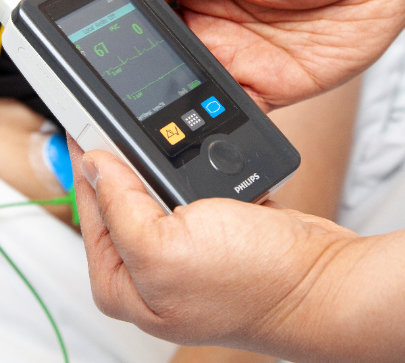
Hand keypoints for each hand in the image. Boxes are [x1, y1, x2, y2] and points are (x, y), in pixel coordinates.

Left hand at [68, 138, 361, 358]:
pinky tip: (191, 154)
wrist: (321, 280)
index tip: (83, 120)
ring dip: (155, 160)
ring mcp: (179, 250)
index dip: (87, 162)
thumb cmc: (253, 284)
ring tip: (159, 135)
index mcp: (120, 285)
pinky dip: (185, 167)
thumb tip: (95, 164)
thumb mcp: (164, 247)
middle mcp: (145, 271)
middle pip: (115, 198)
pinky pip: (184, 187)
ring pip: (150, 188)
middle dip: (121, 161)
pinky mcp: (210, 230)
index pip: (88, 209)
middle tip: (121, 121)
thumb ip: (119, 206)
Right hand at [136, 0, 404, 110]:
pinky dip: (213, 125)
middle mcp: (211, 25)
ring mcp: (237, 60)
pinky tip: (199, 125)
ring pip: (188, 89)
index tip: (104, 32)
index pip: (150, 5)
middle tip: (125, 78)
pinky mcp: (267, 90)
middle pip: (161, 54)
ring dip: (172, 99)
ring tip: (155, 105)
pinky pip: (231, 113)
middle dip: (142, 68)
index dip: (126, 20)